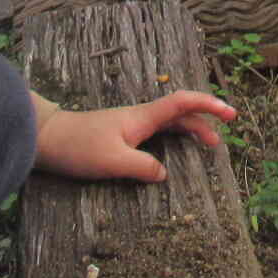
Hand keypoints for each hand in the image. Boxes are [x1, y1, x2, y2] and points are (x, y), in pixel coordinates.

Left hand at [33, 90, 237, 182]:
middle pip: (181, 112)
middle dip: (206, 119)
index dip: (208, 105)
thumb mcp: (112, 162)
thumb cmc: (78, 147)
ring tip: (209, 144)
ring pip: (169, 122)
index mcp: (143, 117)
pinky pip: (157, 132)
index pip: (182, 103)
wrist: (48, 138)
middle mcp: (140, 117)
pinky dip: (174, 138)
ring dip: (191, 130)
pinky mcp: (122, 135)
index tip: (229, 112)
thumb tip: (165, 174)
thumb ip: (142, 167)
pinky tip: (173, 153)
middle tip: (226, 134)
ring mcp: (131, 125)